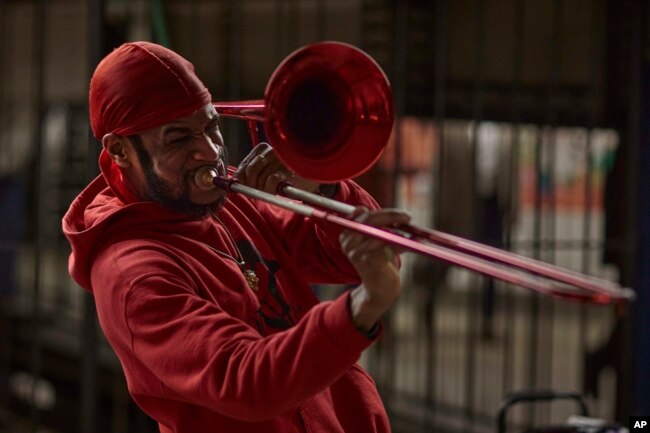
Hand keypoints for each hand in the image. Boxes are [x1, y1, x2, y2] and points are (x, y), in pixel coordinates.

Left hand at [234, 142, 319, 193]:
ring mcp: (280, 159)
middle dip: (250, 185)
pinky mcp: (288, 169)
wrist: (314, 175)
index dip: (240, 178)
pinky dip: (270, 190)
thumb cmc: (289, 173)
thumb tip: (236, 183)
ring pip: (259, 177)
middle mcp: (271, 150)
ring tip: (269, 192)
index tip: (241, 188)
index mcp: (263, 148)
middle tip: (255, 194)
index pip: (244, 164)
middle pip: (250, 170)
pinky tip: (276, 191)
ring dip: (261, 189)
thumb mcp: (269, 169)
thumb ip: (254, 173)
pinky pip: (271, 181)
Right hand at [339, 207, 410, 332]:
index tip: (401, 214)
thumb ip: (383, 226)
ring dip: (398, 233)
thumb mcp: (379, 241)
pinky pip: (387, 244)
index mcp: (347, 235)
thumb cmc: (381, 262)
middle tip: (408, 217)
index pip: (362, 214)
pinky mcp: (368, 260)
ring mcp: (356, 251)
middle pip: (369, 219)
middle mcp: (348, 242)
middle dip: (391, 216)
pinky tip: (407, 247)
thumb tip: (403, 216)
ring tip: (410, 237)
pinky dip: (400, 244)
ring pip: (380, 231)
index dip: (383, 212)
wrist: (380, 289)